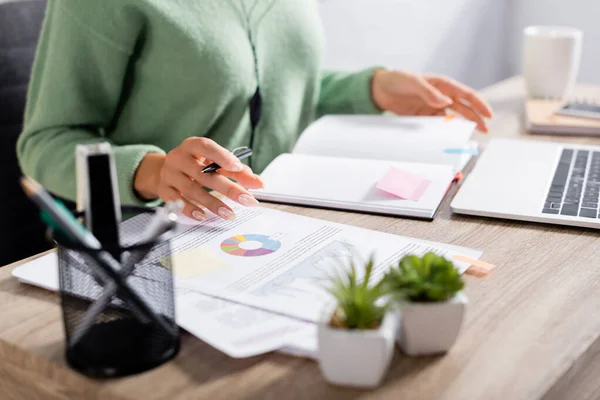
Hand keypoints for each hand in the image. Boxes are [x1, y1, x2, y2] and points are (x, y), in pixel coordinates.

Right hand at [134, 137, 263, 220]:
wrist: (163, 171)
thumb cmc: (195, 165)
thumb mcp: (213, 162)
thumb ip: (236, 171)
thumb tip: (257, 182)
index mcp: (192, 146)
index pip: (206, 147)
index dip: (222, 156)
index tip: (238, 168)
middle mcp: (178, 158)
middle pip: (204, 174)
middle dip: (228, 188)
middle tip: (247, 200)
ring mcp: (169, 174)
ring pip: (192, 190)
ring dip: (213, 203)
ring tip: (230, 214)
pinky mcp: (164, 190)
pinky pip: (177, 202)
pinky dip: (191, 210)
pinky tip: (204, 216)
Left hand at [371, 70, 492, 132]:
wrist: (380, 89)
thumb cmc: (398, 80)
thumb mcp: (413, 82)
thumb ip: (429, 92)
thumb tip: (446, 103)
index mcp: (443, 84)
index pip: (466, 94)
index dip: (479, 104)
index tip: (489, 115)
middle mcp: (442, 96)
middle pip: (464, 108)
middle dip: (477, 118)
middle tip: (486, 130)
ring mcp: (434, 107)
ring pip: (453, 118)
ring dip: (463, 126)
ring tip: (473, 136)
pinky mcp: (425, 116)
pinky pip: (438, 125)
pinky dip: (445, 131)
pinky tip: (450, 138)